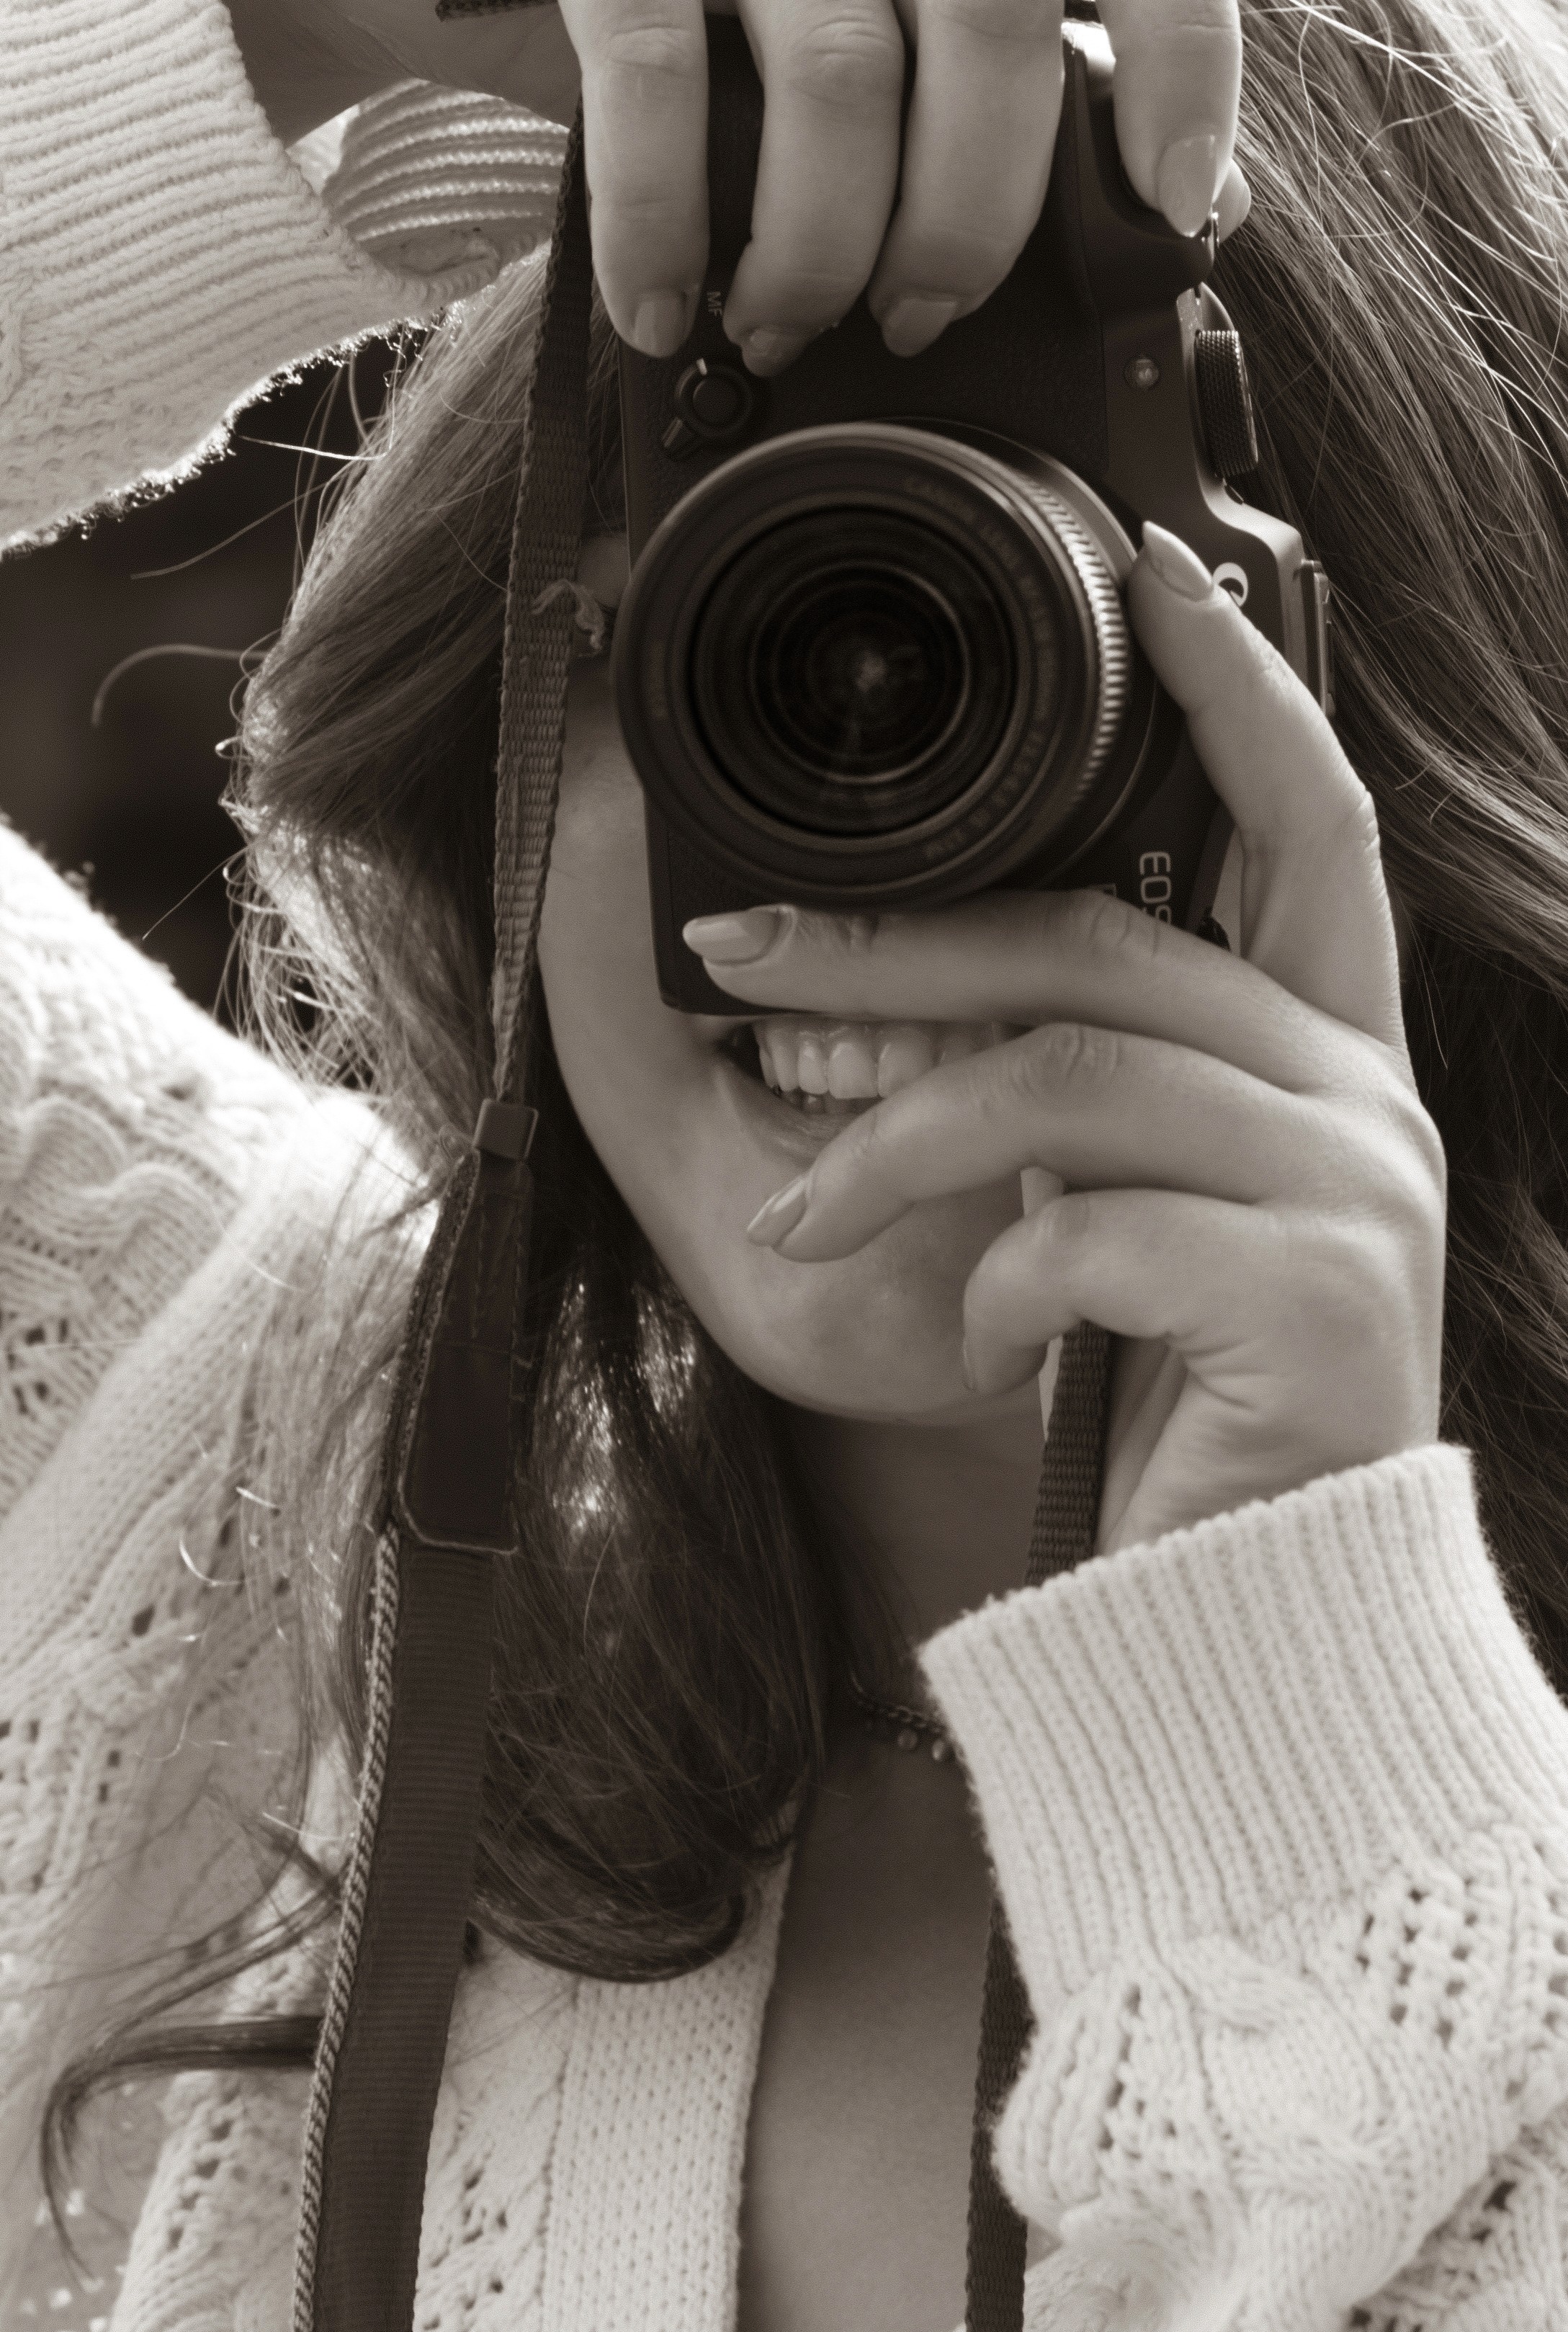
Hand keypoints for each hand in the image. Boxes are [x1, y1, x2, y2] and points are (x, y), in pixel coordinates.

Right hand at [231, 0, 1248, 367]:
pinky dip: (664, 226)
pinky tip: (660, 306)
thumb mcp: (900, 10)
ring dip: (821, 246)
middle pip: (992, 34)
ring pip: (841, 78)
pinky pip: (659, 84)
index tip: (1169, 201)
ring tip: (779, 319)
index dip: (1178, 77)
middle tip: (917, 318)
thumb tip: (1198, 192)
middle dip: (965, 220)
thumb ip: (1033, 77)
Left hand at [683, 525, 1446, 1553]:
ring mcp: (1356, 1192)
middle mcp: (1360, 1101)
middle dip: (902, 943)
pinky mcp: (1320, 1297)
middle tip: (743, 953)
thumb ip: (1078, 1089)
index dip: (1242, 693)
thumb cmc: (1172, 1400)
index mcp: (1324, 1058)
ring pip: (1074, 1076)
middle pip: (1114, 941)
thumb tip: (918, 984)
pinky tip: (986, 1340)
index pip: (1313, 826)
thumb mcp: (1113, 1213)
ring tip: (805, 1216)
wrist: (1254, 1610)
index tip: (1159, 581)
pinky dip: (999, 1282)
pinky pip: (1094, 1228)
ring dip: (901, 1137)